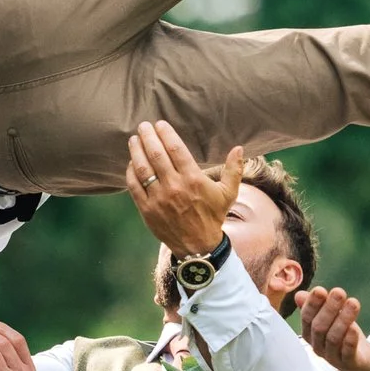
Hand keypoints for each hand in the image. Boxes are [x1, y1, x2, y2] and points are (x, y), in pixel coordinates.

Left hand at [128, 121, 237, 257]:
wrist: (198, 247)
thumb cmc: (213, 217)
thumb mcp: (228, 193)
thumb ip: (234, 169)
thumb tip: (239, 148)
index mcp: (194, 179)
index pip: (176, 149)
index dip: (166, 133)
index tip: (160, 124)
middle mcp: (175, 186)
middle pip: (156, 154)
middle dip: (148, 136)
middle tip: (143, 126)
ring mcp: (158, 198)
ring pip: (143, 168)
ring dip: (136, 150)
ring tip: (134, 139)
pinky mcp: (146, 210)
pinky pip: (134, 186)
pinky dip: (131, 172)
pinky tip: (131, 163)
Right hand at [297, 286, 369, 370]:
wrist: (361, 361)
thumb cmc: (343, 335)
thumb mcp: (331, 318)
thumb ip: (317, 307)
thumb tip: (299, 295)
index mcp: (310, 334)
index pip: (307, 318)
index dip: (312, 304)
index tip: (320, 290)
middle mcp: (318, 346)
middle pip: (319, 327)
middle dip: (329, 308)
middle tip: (339, 292)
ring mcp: (333, 357)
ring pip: (333, 338)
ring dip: (343, 319)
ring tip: (353, 303)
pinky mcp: (349, 363)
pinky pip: (347, 353)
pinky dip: (349, 340)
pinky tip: (354, 328)